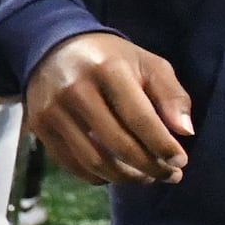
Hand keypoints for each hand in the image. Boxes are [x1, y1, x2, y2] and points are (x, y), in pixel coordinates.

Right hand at [25, 31, 194, 184]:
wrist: (54, 48)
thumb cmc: (111, 59)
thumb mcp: (148, 64)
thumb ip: (171, 96)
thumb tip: (185, 133)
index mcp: (108, 70)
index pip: (139, 119)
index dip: (163, 145)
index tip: (181, 161)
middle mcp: (75, 90)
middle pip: (118, 144)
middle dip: (149, 166)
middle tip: (169, 175)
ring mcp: (52, 110)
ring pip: (93, 160)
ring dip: (125, 177)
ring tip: (146, 177)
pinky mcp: (39, 126)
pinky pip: (71, 164)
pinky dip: (98, 176)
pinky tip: (117, 173)